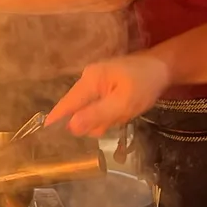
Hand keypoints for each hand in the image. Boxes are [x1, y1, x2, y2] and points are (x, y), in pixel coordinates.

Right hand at [47, 53, 170, 136]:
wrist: (163, 68)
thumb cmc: (145, 84)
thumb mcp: (123, 103)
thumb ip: (97, 114)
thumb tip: (70, 126)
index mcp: (89, 80)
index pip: (66, 104)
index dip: (55, 121)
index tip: (42, 137)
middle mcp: (87, 79)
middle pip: (79, 110)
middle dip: (94, 121)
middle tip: (116, 119)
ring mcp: (95, 82)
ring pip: (91, 111)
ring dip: (105, 118)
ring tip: (124, 112)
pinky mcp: (104, 86)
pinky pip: (100, 106)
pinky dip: (110, 113)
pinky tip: (123, 110)